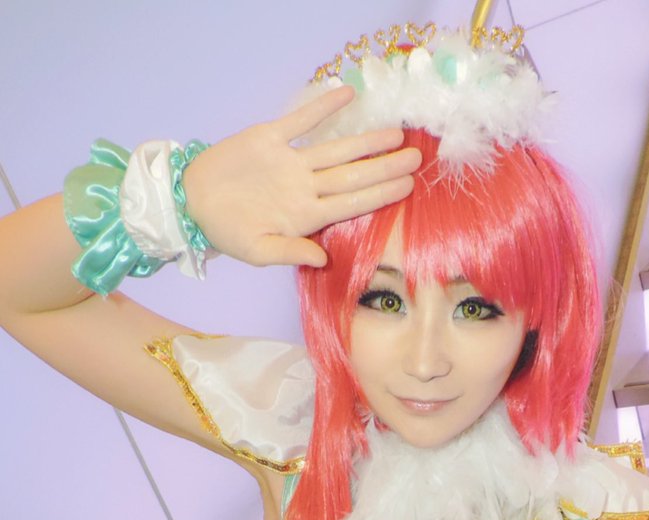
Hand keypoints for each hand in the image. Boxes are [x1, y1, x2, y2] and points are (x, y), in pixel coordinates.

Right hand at [181, 86, 420, 268]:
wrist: (192, 203)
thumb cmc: (227, 232)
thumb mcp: (256, 251)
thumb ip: (290, 253)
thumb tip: (322, 258)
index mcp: (305, 216)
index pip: (351, 203)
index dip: (380, 193)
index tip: (407, 186)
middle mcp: (305, 188)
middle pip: (352, 175)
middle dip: (385, 166)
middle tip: (418, 157)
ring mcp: (290, 163)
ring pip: (335, 149)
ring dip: (366, 141)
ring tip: (396, 133)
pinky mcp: (270, 140)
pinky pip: (300, 122)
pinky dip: (322, 108)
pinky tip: (347, 96)